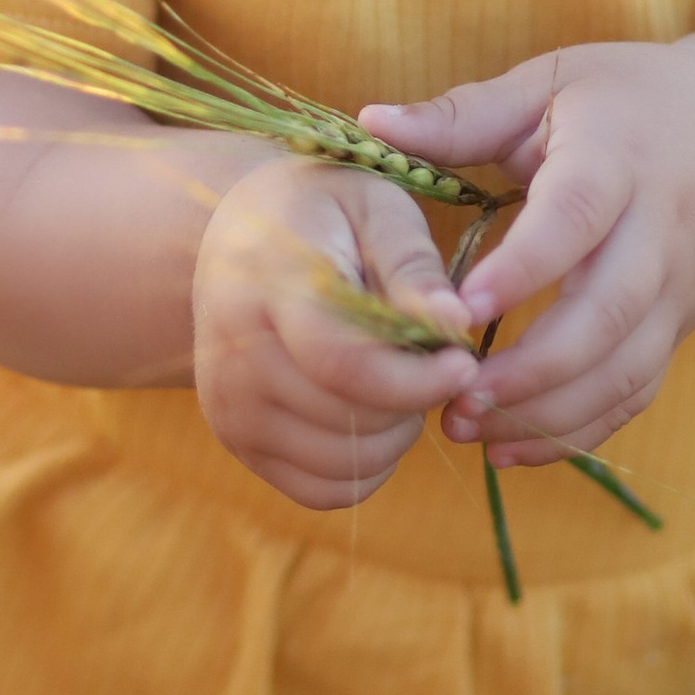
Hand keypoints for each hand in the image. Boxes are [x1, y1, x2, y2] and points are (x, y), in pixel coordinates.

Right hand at [192, 153, 475, 509]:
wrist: (240, 235)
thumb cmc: (325, 212)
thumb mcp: (375, 204)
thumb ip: (414, 264)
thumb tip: (458, 321)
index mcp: (268, 287)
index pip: (344, 366)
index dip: (418, 379)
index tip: (465, 362)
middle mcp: (235, 357)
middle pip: (351, 420)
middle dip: (415, 399)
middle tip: (431, 359)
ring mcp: (229, 408)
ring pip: (346, 464)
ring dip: (396, 433)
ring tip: (399, 377)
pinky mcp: (237, 442)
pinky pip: (324, 490)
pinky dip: (367, 464)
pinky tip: (372, 412)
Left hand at [362, 44, 694, 468]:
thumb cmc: (620, 101)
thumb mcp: (547, 84)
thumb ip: (461, 113)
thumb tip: (370, 122)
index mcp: (617, 158)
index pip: (576, 219)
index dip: (522, 269)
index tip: (457, 311)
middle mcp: (659, 230)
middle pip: (609, 311)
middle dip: (534, 366)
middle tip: (454, 395)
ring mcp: (676, 288)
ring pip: (626, 367)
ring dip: (549, 411)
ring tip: (469, 429)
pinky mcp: (678, 328)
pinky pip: (637, 392)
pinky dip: (579, 430)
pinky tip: (511, 448)